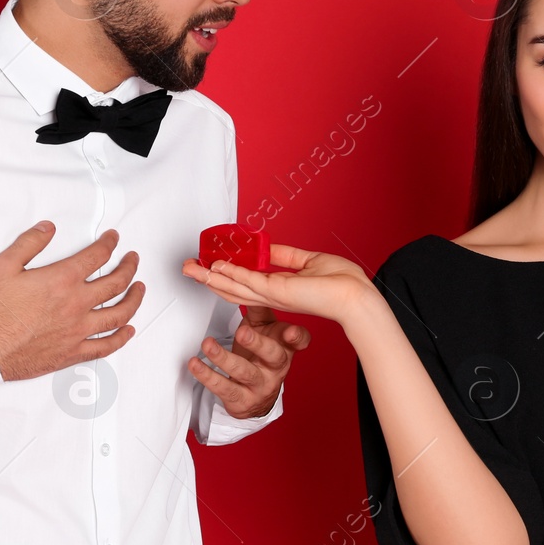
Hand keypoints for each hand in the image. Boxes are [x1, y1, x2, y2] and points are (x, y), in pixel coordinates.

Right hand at [0, 222, 146, 381]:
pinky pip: (106, 346)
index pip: (96, 256)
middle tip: (132, 259)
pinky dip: (122, 337)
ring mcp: (78, 330)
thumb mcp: (4, 265)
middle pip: (116, 282)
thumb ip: (30, 243)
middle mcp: (76, 305)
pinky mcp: (73, 352)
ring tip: (140, 289)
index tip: (113, 238)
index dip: (109, 243)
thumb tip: (48, 228)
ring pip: (119, 314)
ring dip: (134, 299)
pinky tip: (129, 330)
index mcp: (62, 280)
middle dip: (129, 266)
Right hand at [179, 242, 374, 326]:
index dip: (224, 273)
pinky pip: (247, 281)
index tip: (209, 262)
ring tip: (191, 269)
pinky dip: (230, 273)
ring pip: (233, 286)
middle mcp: (272, 294)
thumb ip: (285, 256)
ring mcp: (273, 295)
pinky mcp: (278, 292)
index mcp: (279, 288)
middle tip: (188, 268)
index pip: (244, 282)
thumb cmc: (342, 283)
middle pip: (231, 287)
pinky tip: (215, 267)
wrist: (356, 297)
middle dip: (207, 277)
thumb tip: (267, 248)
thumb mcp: (309, 260)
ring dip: (210, 277)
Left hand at [188, 304, 309, 418]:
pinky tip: (195, 363)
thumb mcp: (265, 329)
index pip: (299, 341)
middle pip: (272, 355)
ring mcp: (260, 385)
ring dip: (223, 357)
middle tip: (243, 332)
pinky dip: (207, 375)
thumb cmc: (261, 355)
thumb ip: (259, 307)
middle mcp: (276, 367)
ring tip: (207, 344)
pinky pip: (223, 388)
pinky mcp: (242, 400)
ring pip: (244, 372)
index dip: (297, 337)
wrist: (257, 396)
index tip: (291, 332)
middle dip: (257, 343)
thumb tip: (246, 279)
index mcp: (285, 347)